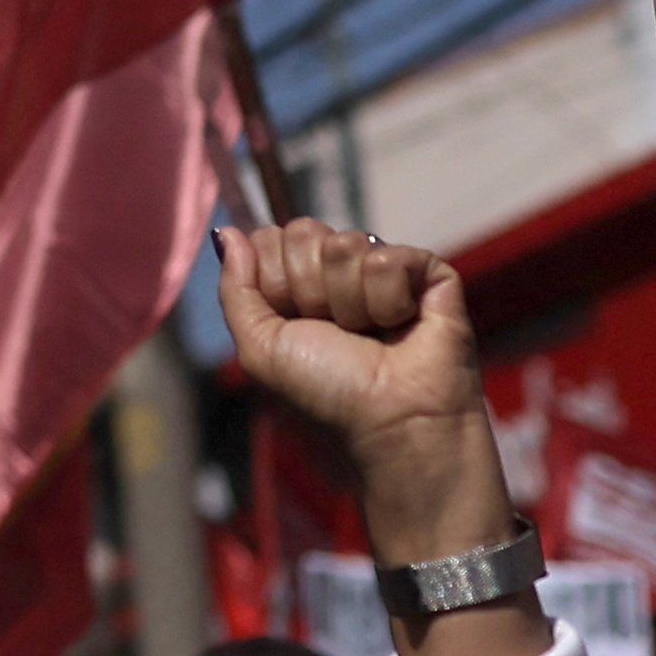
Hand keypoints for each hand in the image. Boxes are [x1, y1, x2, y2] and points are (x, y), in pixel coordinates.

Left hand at [215, 218, 505, 559]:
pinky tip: (401, 326)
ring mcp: (383, 268)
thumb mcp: (261, 348)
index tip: (293, 321)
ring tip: (371, 337)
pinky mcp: (426, 272)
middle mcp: (338, 273)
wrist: (392, 423)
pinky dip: (387, 301)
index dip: (274, 279)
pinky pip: (388, 257)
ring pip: (345, 243)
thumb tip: (229, 231)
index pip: (269, 238)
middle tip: (335, 332)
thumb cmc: (328, 395)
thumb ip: (236, 289)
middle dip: (309, 289)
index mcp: (297, 287)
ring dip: (349, 303)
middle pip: (303, 232)